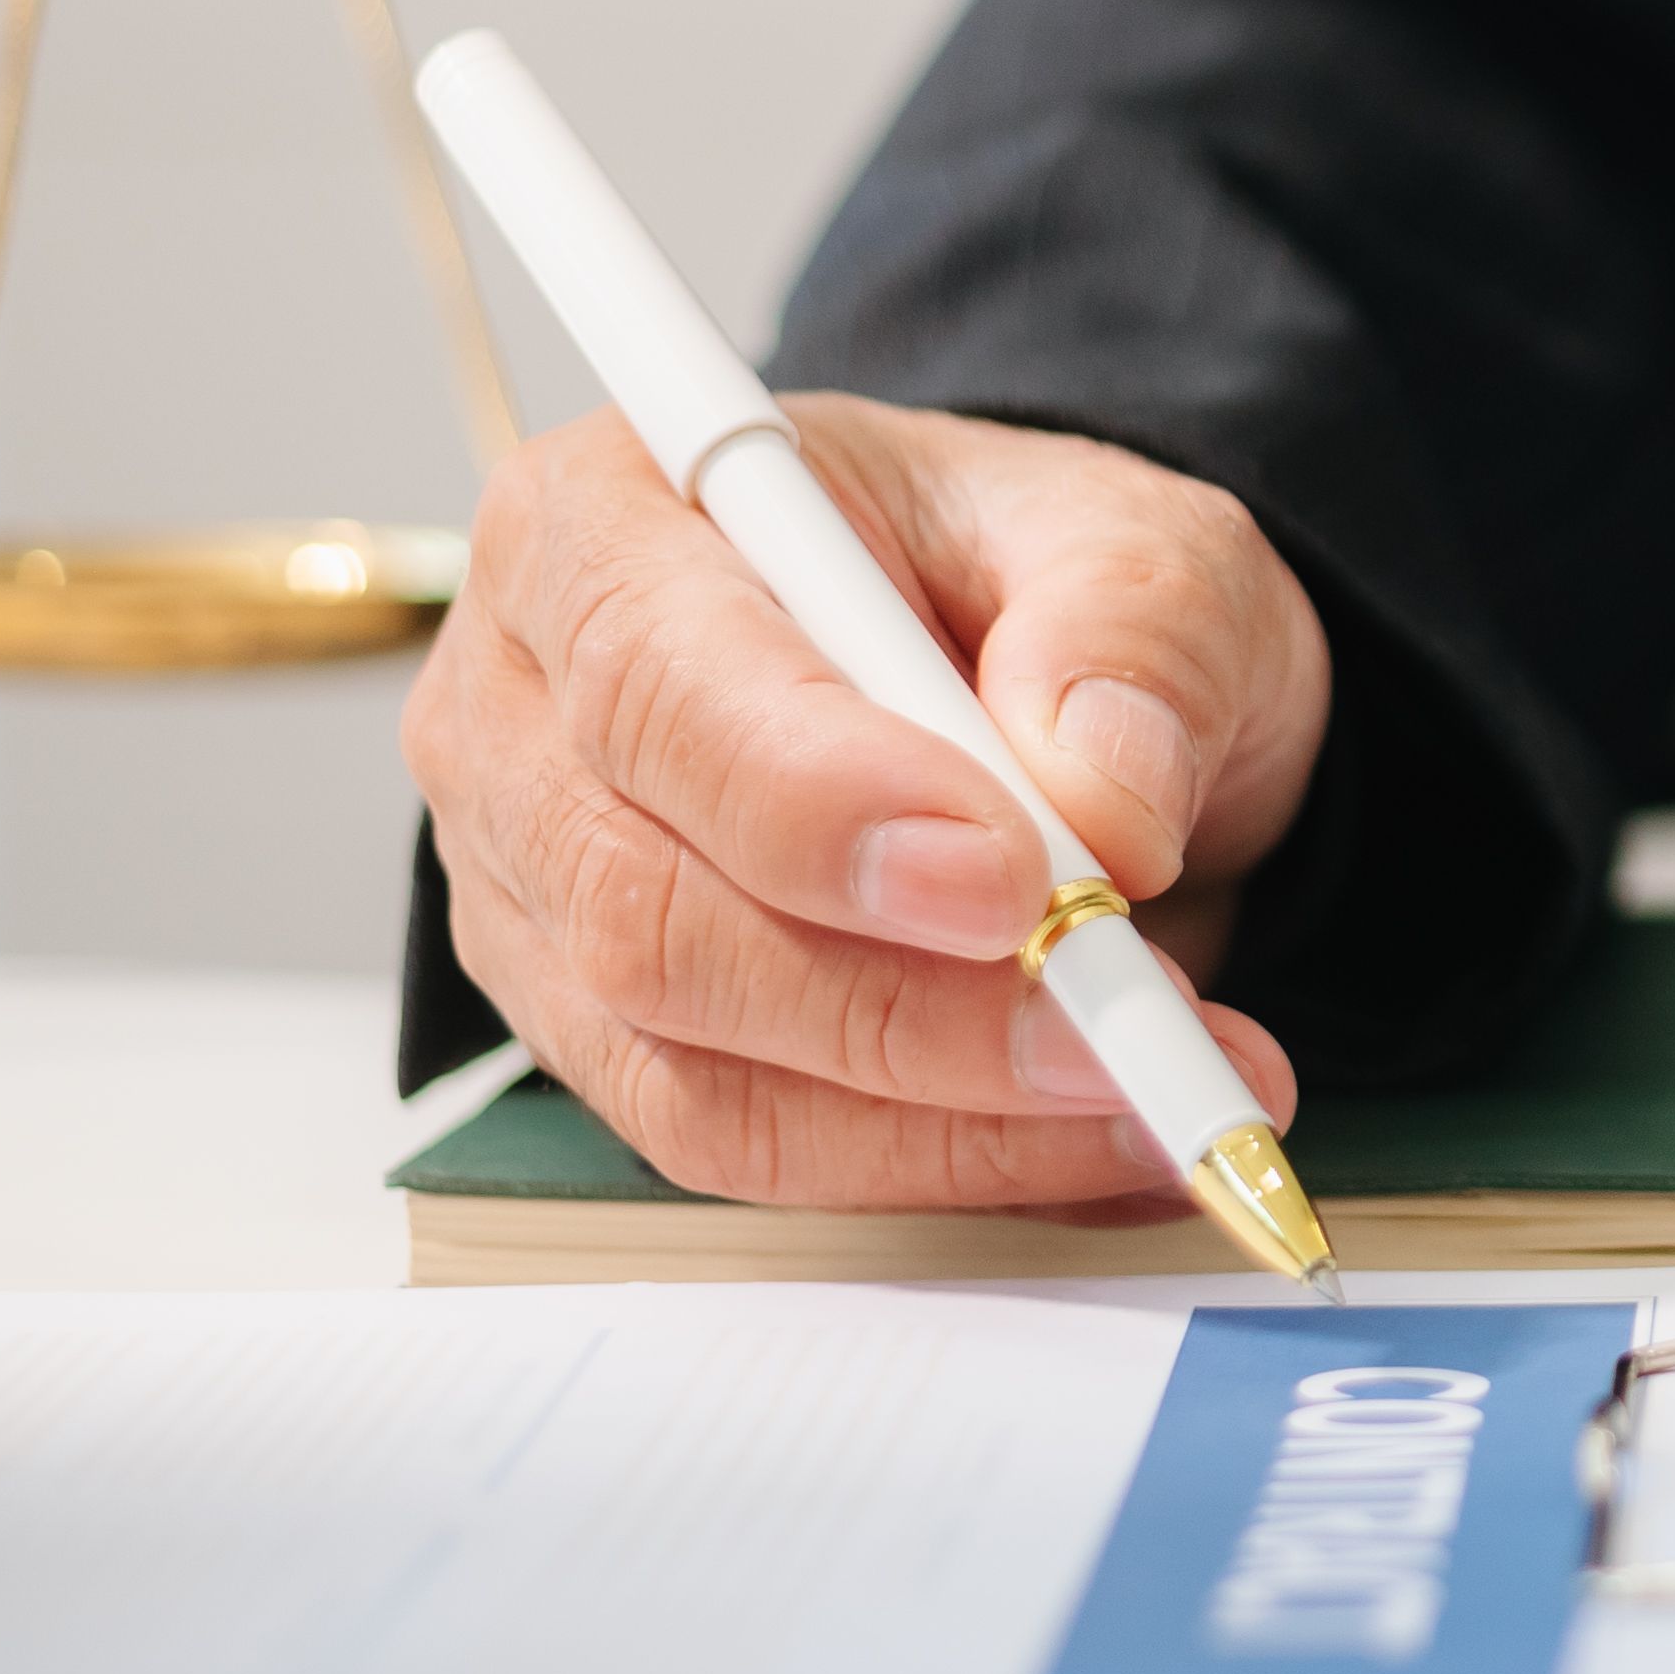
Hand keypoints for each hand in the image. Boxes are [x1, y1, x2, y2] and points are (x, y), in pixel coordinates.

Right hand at [402, 394, 1330, 1211]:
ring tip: (1154, 1085)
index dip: (819, 801)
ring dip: (936, 1109)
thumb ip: (1133, 638)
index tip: (1011, 879)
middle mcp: (520, 702)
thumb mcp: (1142, 543)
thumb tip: (1103, 804)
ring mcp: (531, 879)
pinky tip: (1083, 1139)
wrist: (1039, 675)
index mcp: (607, 515)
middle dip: (906, 999)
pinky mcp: (589, 1023)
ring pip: (686, 1058)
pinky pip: (732, 1138)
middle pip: (648, 905)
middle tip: (1126, 1026)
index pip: (658, 675)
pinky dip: (924, 1158)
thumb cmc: (1042, 581)